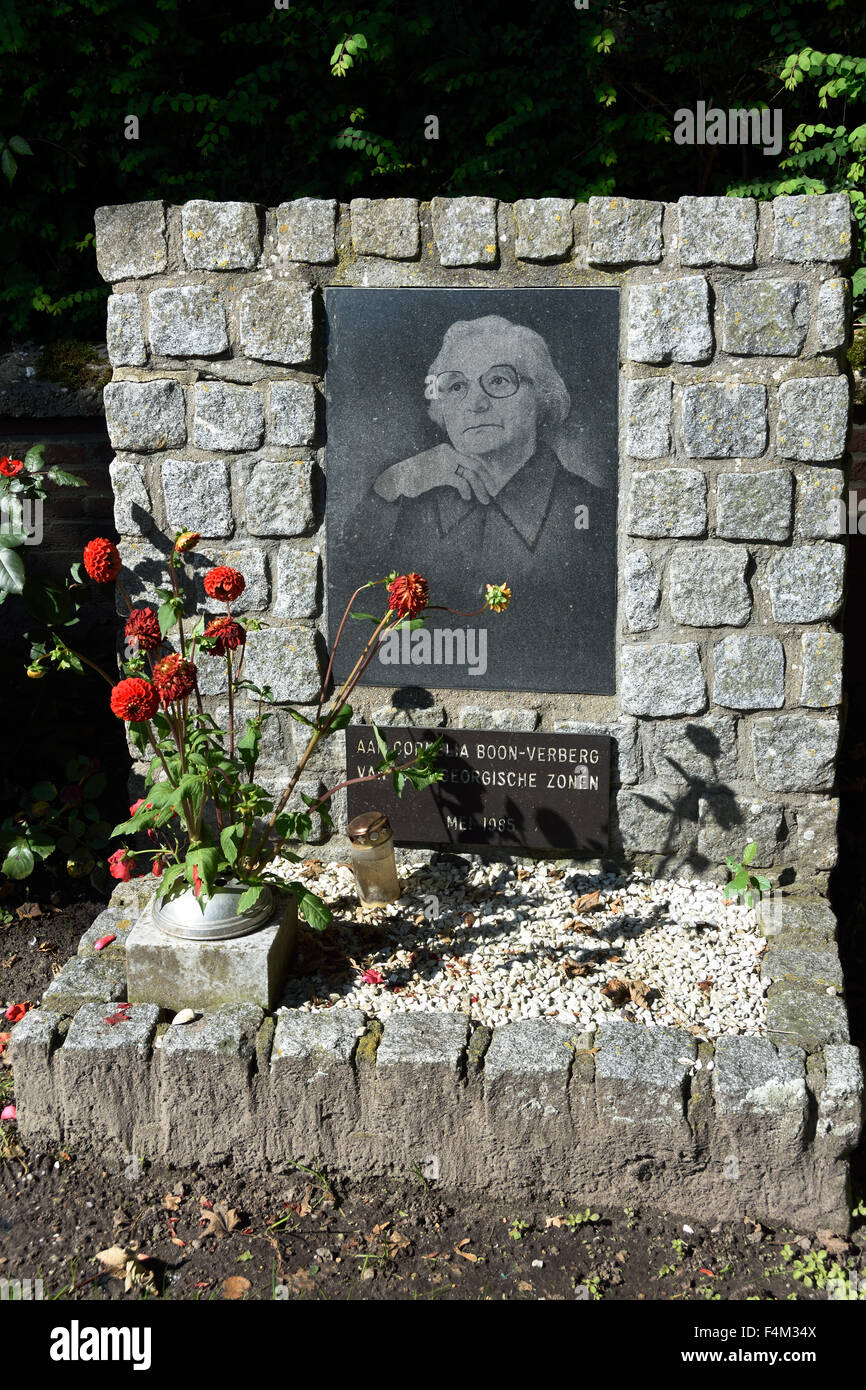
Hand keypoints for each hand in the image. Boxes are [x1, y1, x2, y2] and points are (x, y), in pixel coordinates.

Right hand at [374, 451, 498, 503]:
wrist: (398, 477)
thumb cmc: (417, 476)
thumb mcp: (437, 470)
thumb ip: (452, 471)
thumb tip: (471, 480)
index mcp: (448, 449)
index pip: (471, 459)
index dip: (483, 471)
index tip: (489, 483)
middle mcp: (448, 452)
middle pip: (475, 465)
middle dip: (486, 480)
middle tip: (492, 493)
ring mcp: (444, 462)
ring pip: (470, 474)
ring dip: (480, 489)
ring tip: (484, 500)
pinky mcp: (440, 473)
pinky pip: (460, 481)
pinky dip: (466, 490)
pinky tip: (466, 497)